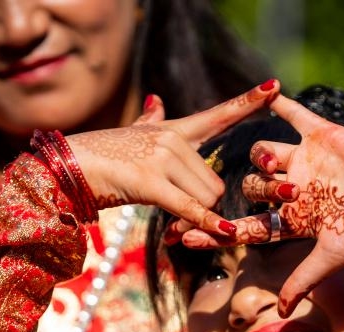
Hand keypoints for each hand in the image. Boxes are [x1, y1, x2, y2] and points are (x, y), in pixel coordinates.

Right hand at [65, 80, 279, 240]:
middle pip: (214, 182)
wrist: (67, 166)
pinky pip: (189, 208)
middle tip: (184, 224)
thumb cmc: (99, 155)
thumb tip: (156, 101)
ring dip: (197, 221)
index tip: (276, 87)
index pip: (218, 115)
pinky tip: (224, 231)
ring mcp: (162, 158)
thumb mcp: (131, 134)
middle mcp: (172, 140)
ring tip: (174, 230)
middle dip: (205, 209)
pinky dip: (206, 223)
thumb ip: (151, 120)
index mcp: (172, 130)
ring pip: (205, 198)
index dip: (248, 103)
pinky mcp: (151, 182)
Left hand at [172, 94, 343, 315]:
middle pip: (254, 187)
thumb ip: (301, 280)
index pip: (246, 227)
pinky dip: (281, 104)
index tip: (182, 238)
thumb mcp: (330, 256)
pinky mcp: (322, 135)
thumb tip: (278, 311)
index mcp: (296, 219)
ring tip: (276, 162)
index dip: (216, 232)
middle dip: (256, 190)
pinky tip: (266, 93)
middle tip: (281, 192)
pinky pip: (295, 115)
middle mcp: (297, 190)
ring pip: (266, 153)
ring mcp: (307, 162)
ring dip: (263, 156)